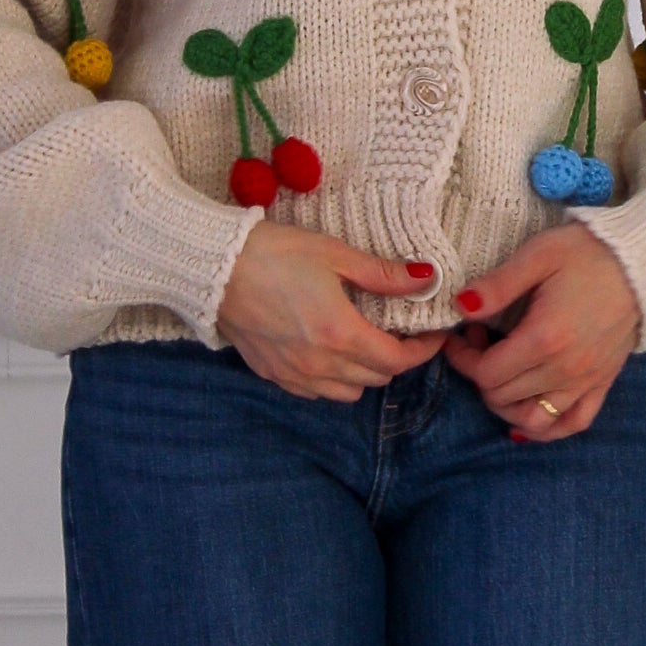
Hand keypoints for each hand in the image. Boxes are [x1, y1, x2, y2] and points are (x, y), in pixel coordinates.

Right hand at [216, 220, 450, 400]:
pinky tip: (329, 353)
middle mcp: (320, 364)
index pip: (398, 361)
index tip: (433, 335)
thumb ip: (383, 275)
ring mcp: (294, 374)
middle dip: (396, 358)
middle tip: (399, 331)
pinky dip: (333, 380)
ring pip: (347, 393)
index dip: (423, 351)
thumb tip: (426, 279)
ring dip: (365, 373)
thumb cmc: (274, 253)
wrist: (213, 267)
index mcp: (341, 334)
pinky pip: (315, 392)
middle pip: (376, 379)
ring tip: (364, 343)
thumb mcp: (334, 255)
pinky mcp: (272, 374)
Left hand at [441, 223, 641, 441]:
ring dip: (506, 405)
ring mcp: (586, 381)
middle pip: (503, 397)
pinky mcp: (603, 384)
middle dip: (480, 374)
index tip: (462, 336)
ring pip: (533, 420)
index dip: (463, 359)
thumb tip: (460, 306)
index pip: (486, 374)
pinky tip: (528, 417)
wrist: (642, 261)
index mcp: (544, 338)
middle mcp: (565, 369)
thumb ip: (497, 285)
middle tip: (480, 343)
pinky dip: (547, 428)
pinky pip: (573, 423)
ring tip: (500, 376)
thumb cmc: (588, 253)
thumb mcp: (538, 255)